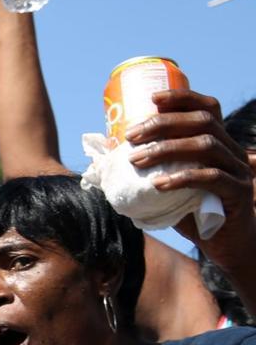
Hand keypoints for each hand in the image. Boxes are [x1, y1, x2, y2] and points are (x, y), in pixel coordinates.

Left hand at [127, 89, 255, 271]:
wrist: (226, 246)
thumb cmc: (193, 215)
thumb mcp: (169, 189)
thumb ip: (149, 171)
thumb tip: (105, 161)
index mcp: (219, 143)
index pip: (208, 108)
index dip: (182, 98)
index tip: (151, 98)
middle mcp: (232, 151)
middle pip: (203, 122)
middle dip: (164, 124)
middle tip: (131, 136)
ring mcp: (238, 171)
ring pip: (206, 146)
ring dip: (167, 149)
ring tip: (137, 160)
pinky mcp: (238, 194)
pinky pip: (212, 179)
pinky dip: (183, 178)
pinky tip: (158, 184)